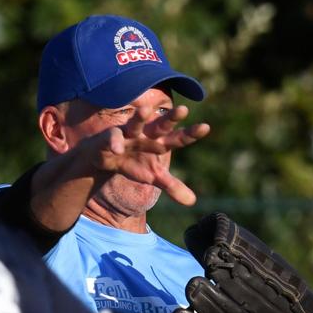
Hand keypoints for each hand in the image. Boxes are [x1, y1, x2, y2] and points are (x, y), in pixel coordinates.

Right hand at [91, 107, 209, 205]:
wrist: (107, 157)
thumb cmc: (134, 162)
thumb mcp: (154, 176)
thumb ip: (172, 186)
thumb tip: (192, 202)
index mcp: (161, 142)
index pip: (179, 138)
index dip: (190, 134)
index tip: (205, 127)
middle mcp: (147, 134)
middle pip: (161, 125)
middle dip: (171, 118)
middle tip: (183, 110)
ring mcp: (129, 133)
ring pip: (135, 123)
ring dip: (140, 117)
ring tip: (145, 110)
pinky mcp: (111, 137)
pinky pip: (114, 138)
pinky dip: (115, 142)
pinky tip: (118, 149)